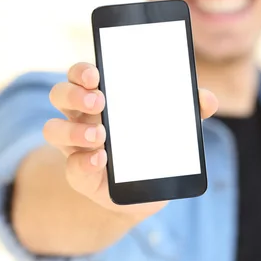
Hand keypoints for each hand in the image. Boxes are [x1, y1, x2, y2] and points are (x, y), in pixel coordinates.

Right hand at [43, 62, 217, 219]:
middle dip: (74, 94)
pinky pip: (72, 167)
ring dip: (73, 130)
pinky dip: (84, 162)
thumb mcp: (175, 126)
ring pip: (53, 129)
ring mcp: (77, 147)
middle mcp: (82, 118)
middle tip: (100, 101)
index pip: (82, 75)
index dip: (82, 70)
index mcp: (103, 98)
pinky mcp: (82, 175)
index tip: (95, 72)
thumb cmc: (155, 144)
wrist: (148, 190)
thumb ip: (191, 110)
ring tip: (100, 136)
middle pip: (61, 94)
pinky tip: (101, 160)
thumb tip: (207, 100)